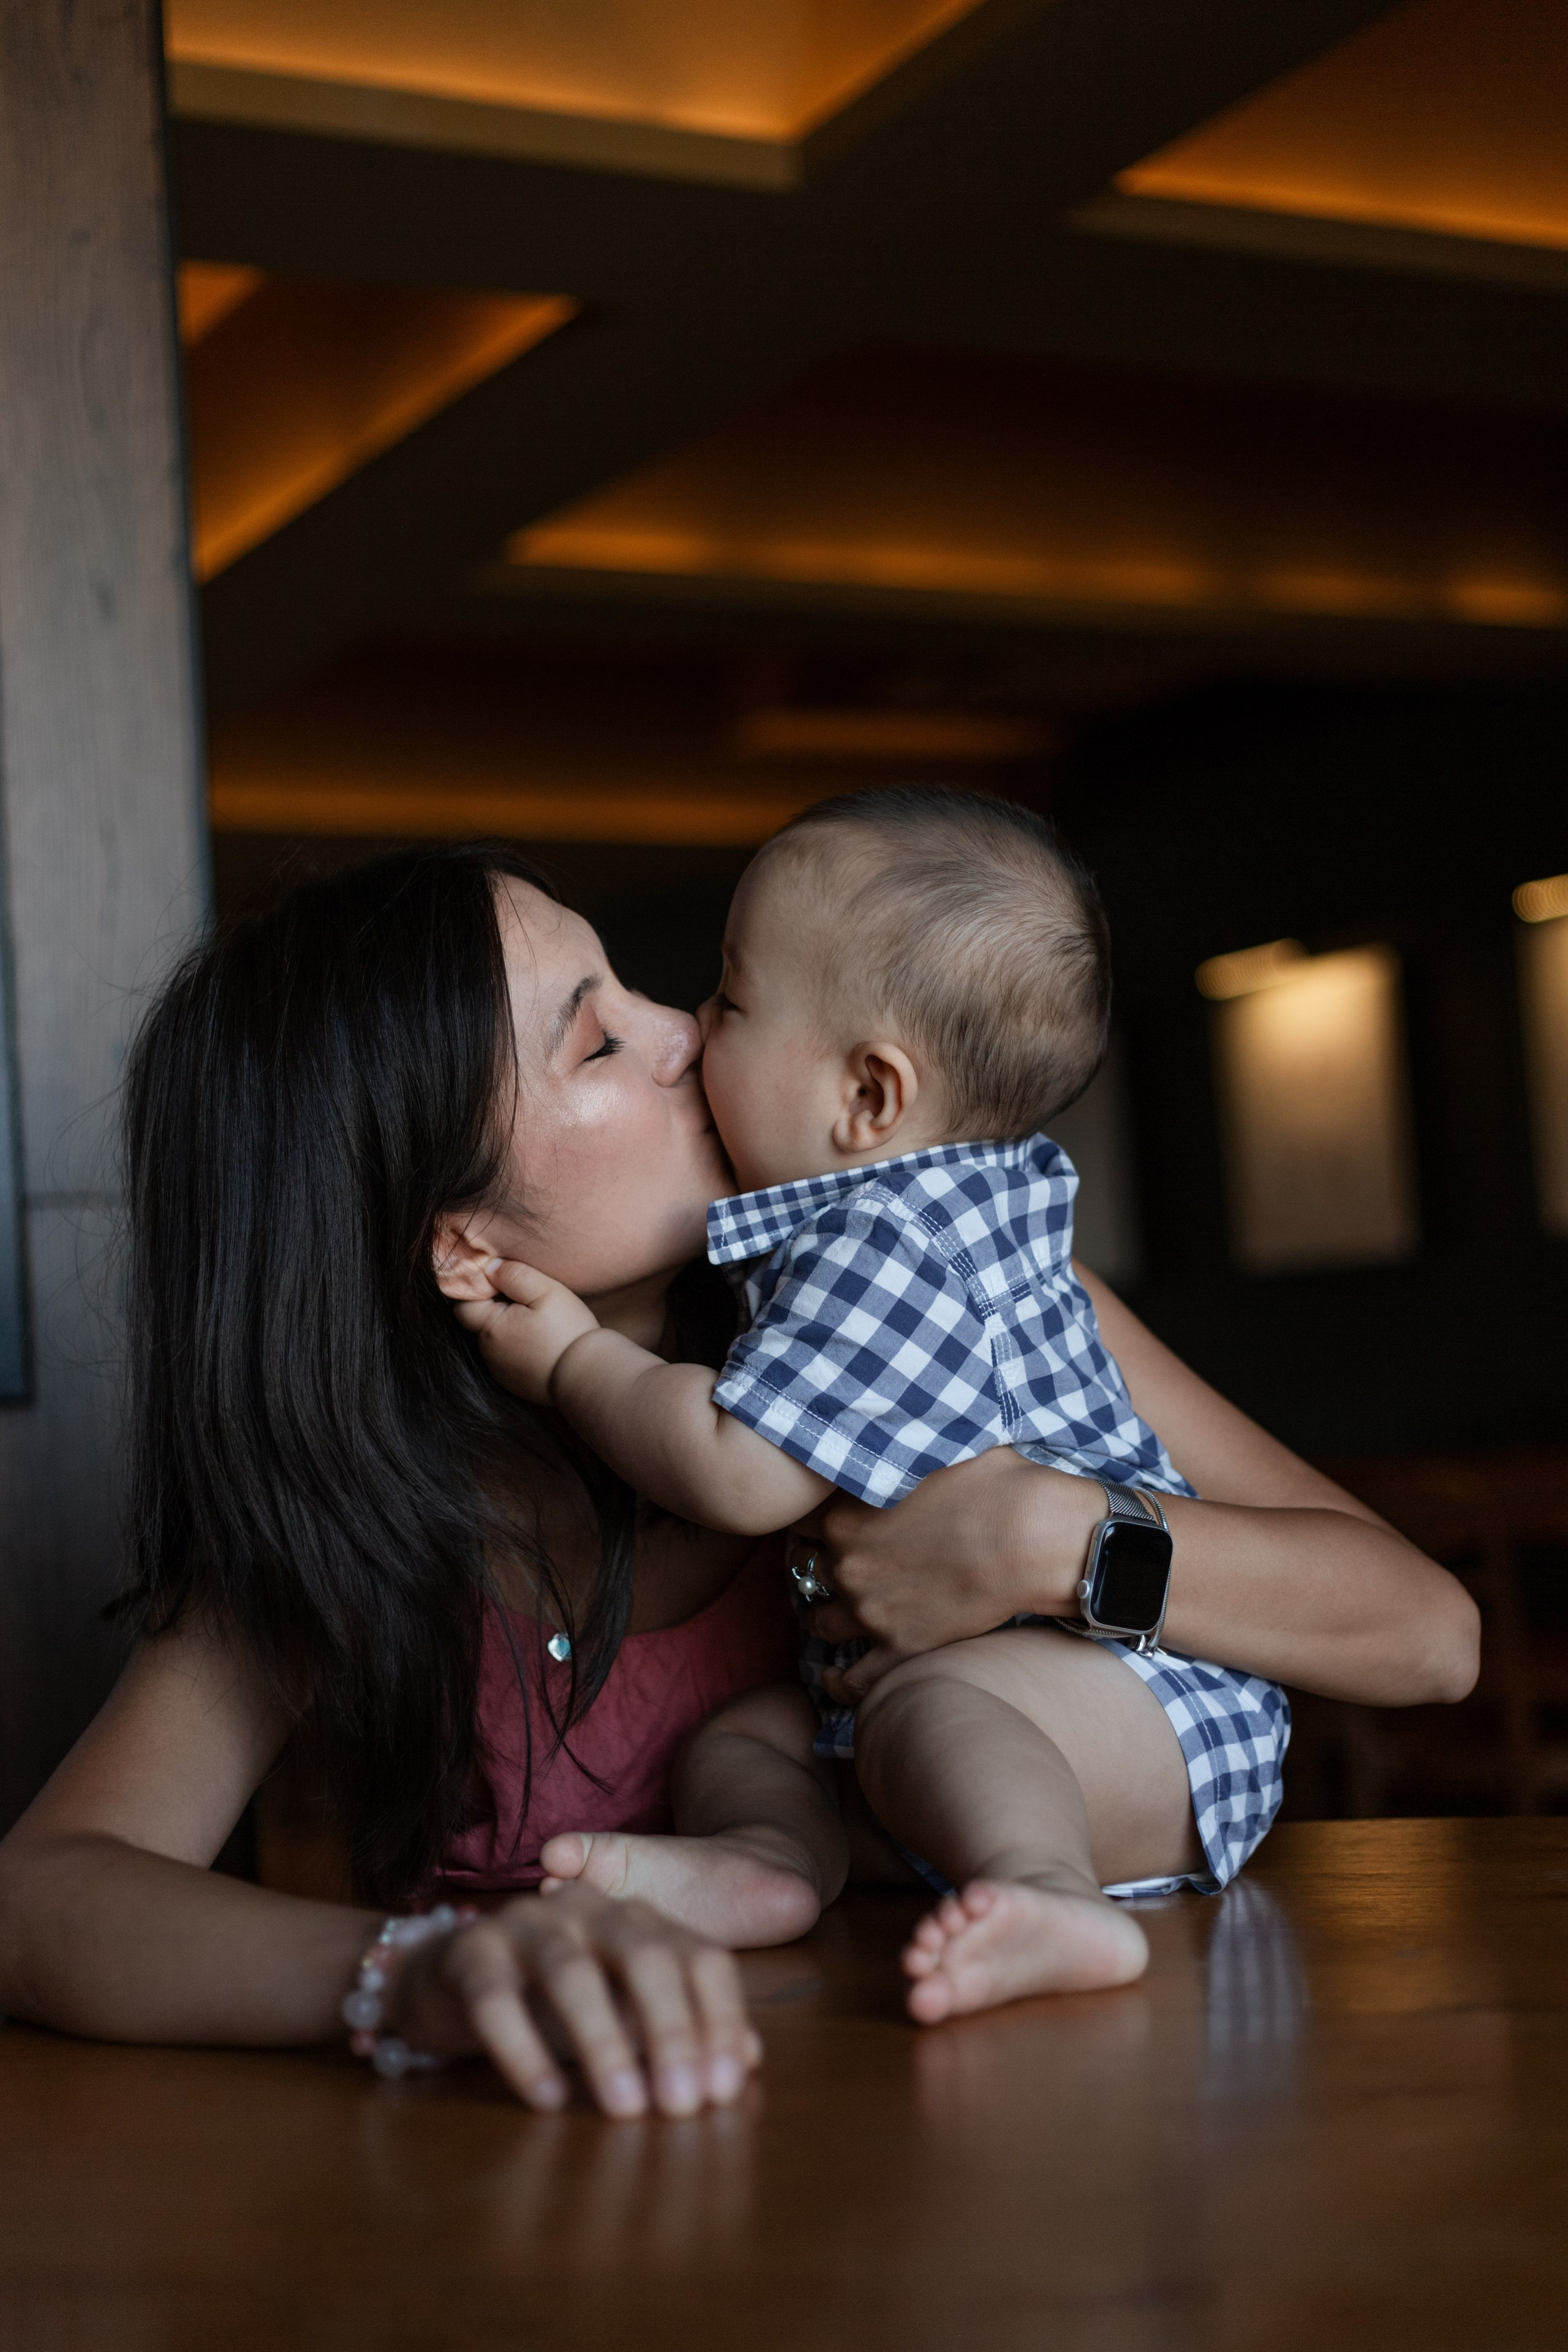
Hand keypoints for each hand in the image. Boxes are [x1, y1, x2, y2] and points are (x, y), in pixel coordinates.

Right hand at [390, 1882, 760, 2117]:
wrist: (449, 1975)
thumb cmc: (551, 2000)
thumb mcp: (624, 2011)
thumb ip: (683, 2028)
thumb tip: (748, 2061)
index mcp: (640, 1919)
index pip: (702, 1957)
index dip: (721, 2018)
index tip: (725, 2090)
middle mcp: (592, 1910)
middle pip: (646, 1956)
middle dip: (672, 2030)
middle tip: (681, 2106)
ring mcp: (527, 1924)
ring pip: (572, 1972)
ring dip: (604, 2041)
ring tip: (624, 2107)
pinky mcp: (471, 1952)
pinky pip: (496, 1999)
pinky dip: (524, 2049)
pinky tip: (548, 2098)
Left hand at [453, 1258, 599, 1404]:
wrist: (588, 1377)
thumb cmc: (567, 1331)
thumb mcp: (545, 1291)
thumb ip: (514, 1274)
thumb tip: (490, 1267)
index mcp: (490, 1328)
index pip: (464, 1305)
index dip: (480, 1290)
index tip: (506, 1284)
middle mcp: (488, 1353)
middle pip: (480, 1323)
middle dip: (497, 1309)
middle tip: (529, 1303)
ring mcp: (500, 1372)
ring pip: (495, 1342)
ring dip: (509, 1329)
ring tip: (539, 1324)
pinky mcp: (515, 1385)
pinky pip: (509, 1359)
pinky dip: (519, 1349)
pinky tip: (542, 1344)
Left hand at [796, 1450, 1103, 1702]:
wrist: (1034, 1537)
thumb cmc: (993, 1485)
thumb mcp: (932, 1453)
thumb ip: (895, 1458)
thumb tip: (892, 1442)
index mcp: (846, 1516)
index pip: (802, 1519)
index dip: (817, 1517)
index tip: (832, 1519)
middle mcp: (848, 1566)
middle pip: (808, 1568)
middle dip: (825, 1563)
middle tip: (848, 1559)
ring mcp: (870, 1612)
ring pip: (821, 1619)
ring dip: (829, 1612)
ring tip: (843, 1608)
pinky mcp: (900, 1648)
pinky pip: (854, 1678)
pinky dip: (842, 1680)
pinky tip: (837, 1676)